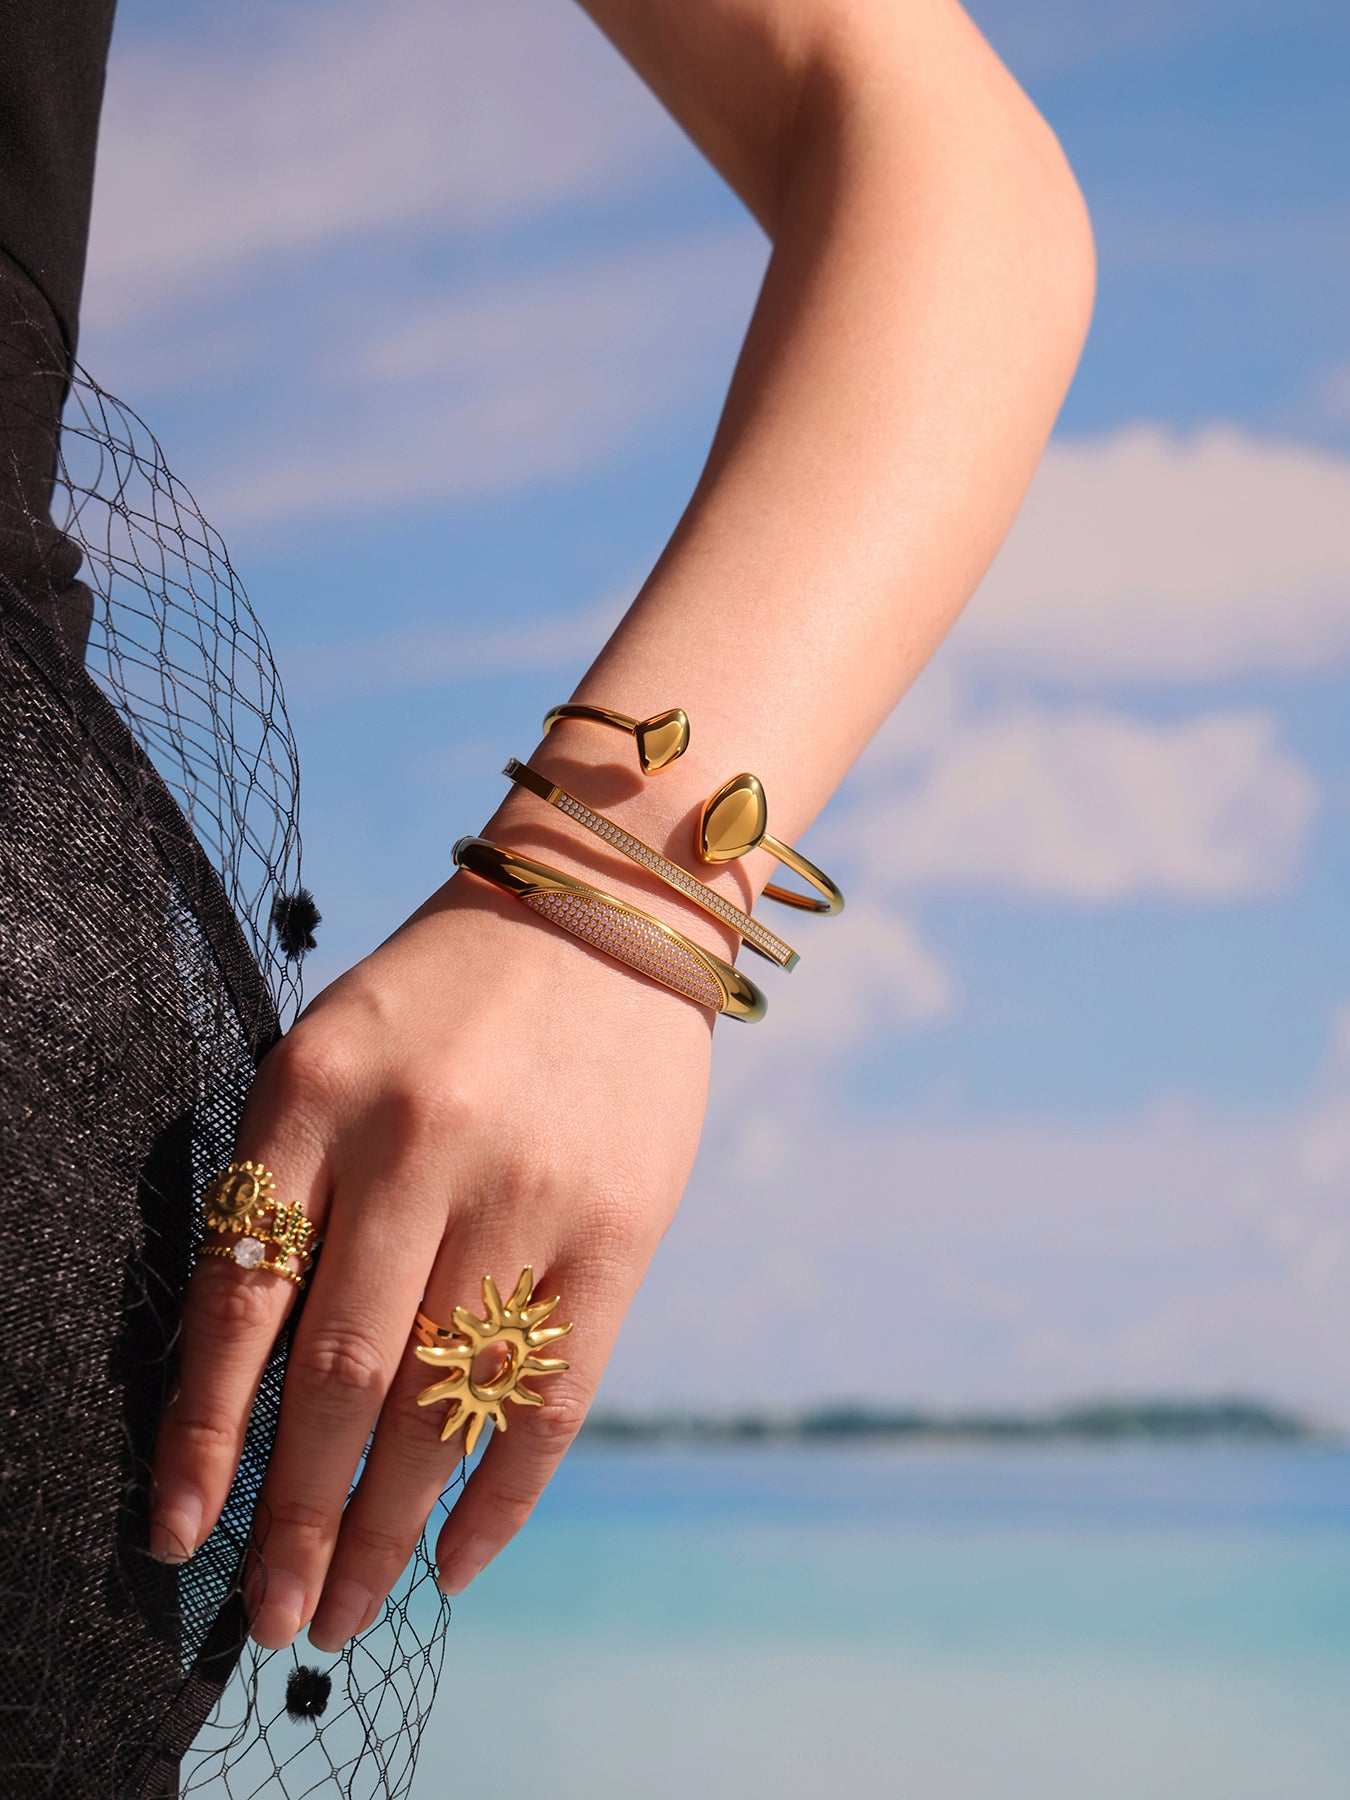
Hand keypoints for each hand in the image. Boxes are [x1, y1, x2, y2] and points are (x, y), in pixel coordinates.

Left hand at [148, 803, 713, 1651]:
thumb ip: (286, 1189)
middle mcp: (420, 1144)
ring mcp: (529, 1190)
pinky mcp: (620, 1229)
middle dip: (295, 1518)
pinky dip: (503, 1494)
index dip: (203, 1434)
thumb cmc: (443, 997)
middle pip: (343, 1374)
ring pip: (444, 1401)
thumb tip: (243, 1383)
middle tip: (271, 1620)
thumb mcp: (329, 1053)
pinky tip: (458, 1563)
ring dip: (386, 1529)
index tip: (177, 1536)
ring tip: (344, 1614)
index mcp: (315, 1090)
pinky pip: (555, 1392)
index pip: (239, 1296)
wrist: (600, 911)